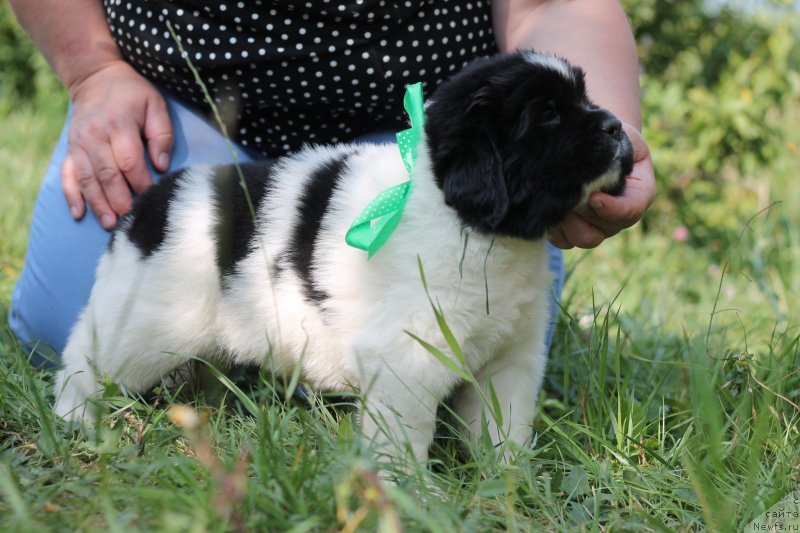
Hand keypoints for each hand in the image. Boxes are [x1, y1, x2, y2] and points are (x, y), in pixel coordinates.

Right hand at [62, 60, 173, 228]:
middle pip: (107, 174)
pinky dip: (71, 195)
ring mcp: (79, 144)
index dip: (141, 182)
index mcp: (118, 124)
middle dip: (120, 200)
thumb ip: (161, 135)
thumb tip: (162, 165)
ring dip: (98, 204)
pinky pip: (67, 175)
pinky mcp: (70, 150)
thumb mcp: (155, 105)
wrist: (95, 78)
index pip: (130, 161)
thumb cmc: (132, 94)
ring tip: (111, 224)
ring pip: (87, 180)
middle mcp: (95, 136)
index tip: (151, 198)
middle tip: (131, 221)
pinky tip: (79, 214)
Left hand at [548, 124, 655, 248]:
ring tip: (557, 199)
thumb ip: (615, 149)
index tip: (594, 197)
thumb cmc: (609, 138)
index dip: (613, 208)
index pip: (632, 209)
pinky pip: (564, 241)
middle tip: (568, 192)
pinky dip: (555, 228)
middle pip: (605, 228)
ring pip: (584, 239)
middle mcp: (618, 216)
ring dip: (569, 222)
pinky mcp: (572, 232)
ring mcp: (596, 227)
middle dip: (584, 211)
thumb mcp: (620, 136)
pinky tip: (548, 207)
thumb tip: (597, 158)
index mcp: (638, 194)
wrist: (591, 144)